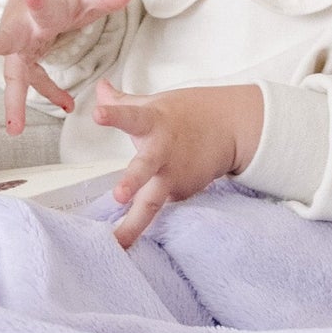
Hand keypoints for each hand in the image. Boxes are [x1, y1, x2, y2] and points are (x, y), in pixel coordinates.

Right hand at [0, 0, 137, 134]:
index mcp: (40, 10)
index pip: (39, 6)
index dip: (37, 3)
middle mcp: (23, 30)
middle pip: (4, 40)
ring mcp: (20, 50)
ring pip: (14, 77)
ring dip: (13, 103)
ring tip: (14, 129)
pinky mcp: (23, 63)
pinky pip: (34, 84)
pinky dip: (50, 95)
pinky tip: (68, 106)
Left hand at [93, 79, 265, 247]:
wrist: (232, 127)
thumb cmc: (187, 115)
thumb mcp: (154, 104)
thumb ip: (121, 102)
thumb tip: (99, 88)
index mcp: (152, 123)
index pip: (130, 116)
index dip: (114, 115)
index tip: (98, 114)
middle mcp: (162, 151)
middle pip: (145, 168)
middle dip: (132, 182)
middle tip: (119, 196)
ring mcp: (174, 175)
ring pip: (153, 203)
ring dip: (135, 224)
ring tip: (119, 244)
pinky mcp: (182, 193)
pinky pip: (159, 204)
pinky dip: (143, 218)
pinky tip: (131, 228)